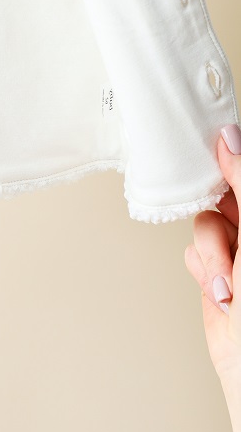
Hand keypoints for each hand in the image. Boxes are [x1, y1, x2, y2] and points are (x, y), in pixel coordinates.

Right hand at [184, 124, 240, 385]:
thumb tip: (231, 138)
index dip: (229, 163)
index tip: (212, 150)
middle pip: (223, 197)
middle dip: (220, 224)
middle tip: (233, 243)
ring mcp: (240, 254)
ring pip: (205, 225)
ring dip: (211, 254)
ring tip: (230, 286)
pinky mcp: (217, 276)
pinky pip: (194, 253)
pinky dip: (202, 270)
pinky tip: (219, 293)